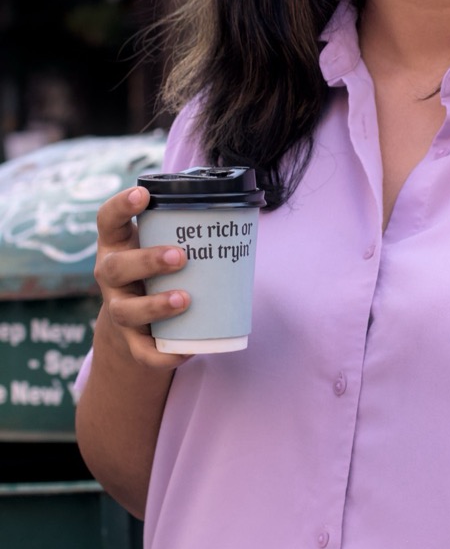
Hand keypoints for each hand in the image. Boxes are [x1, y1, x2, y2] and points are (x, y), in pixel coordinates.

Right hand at [94, 186, 191, 368]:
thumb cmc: (157, 268)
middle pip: (115, 267)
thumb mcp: (160, 243)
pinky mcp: (129, 341)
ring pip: (125, 311)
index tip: (143, 194)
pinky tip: (187, 350)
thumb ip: (185, 227)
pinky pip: (142, 352)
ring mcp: (116, 308)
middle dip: (146, 261)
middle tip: (180, 256)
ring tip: (185, 299)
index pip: (108, 219)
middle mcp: (109, 275)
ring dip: (154, 305)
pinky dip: (163, 354)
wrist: (135, 322)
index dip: (120, 205)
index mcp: (117, 244)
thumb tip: (242, 211)